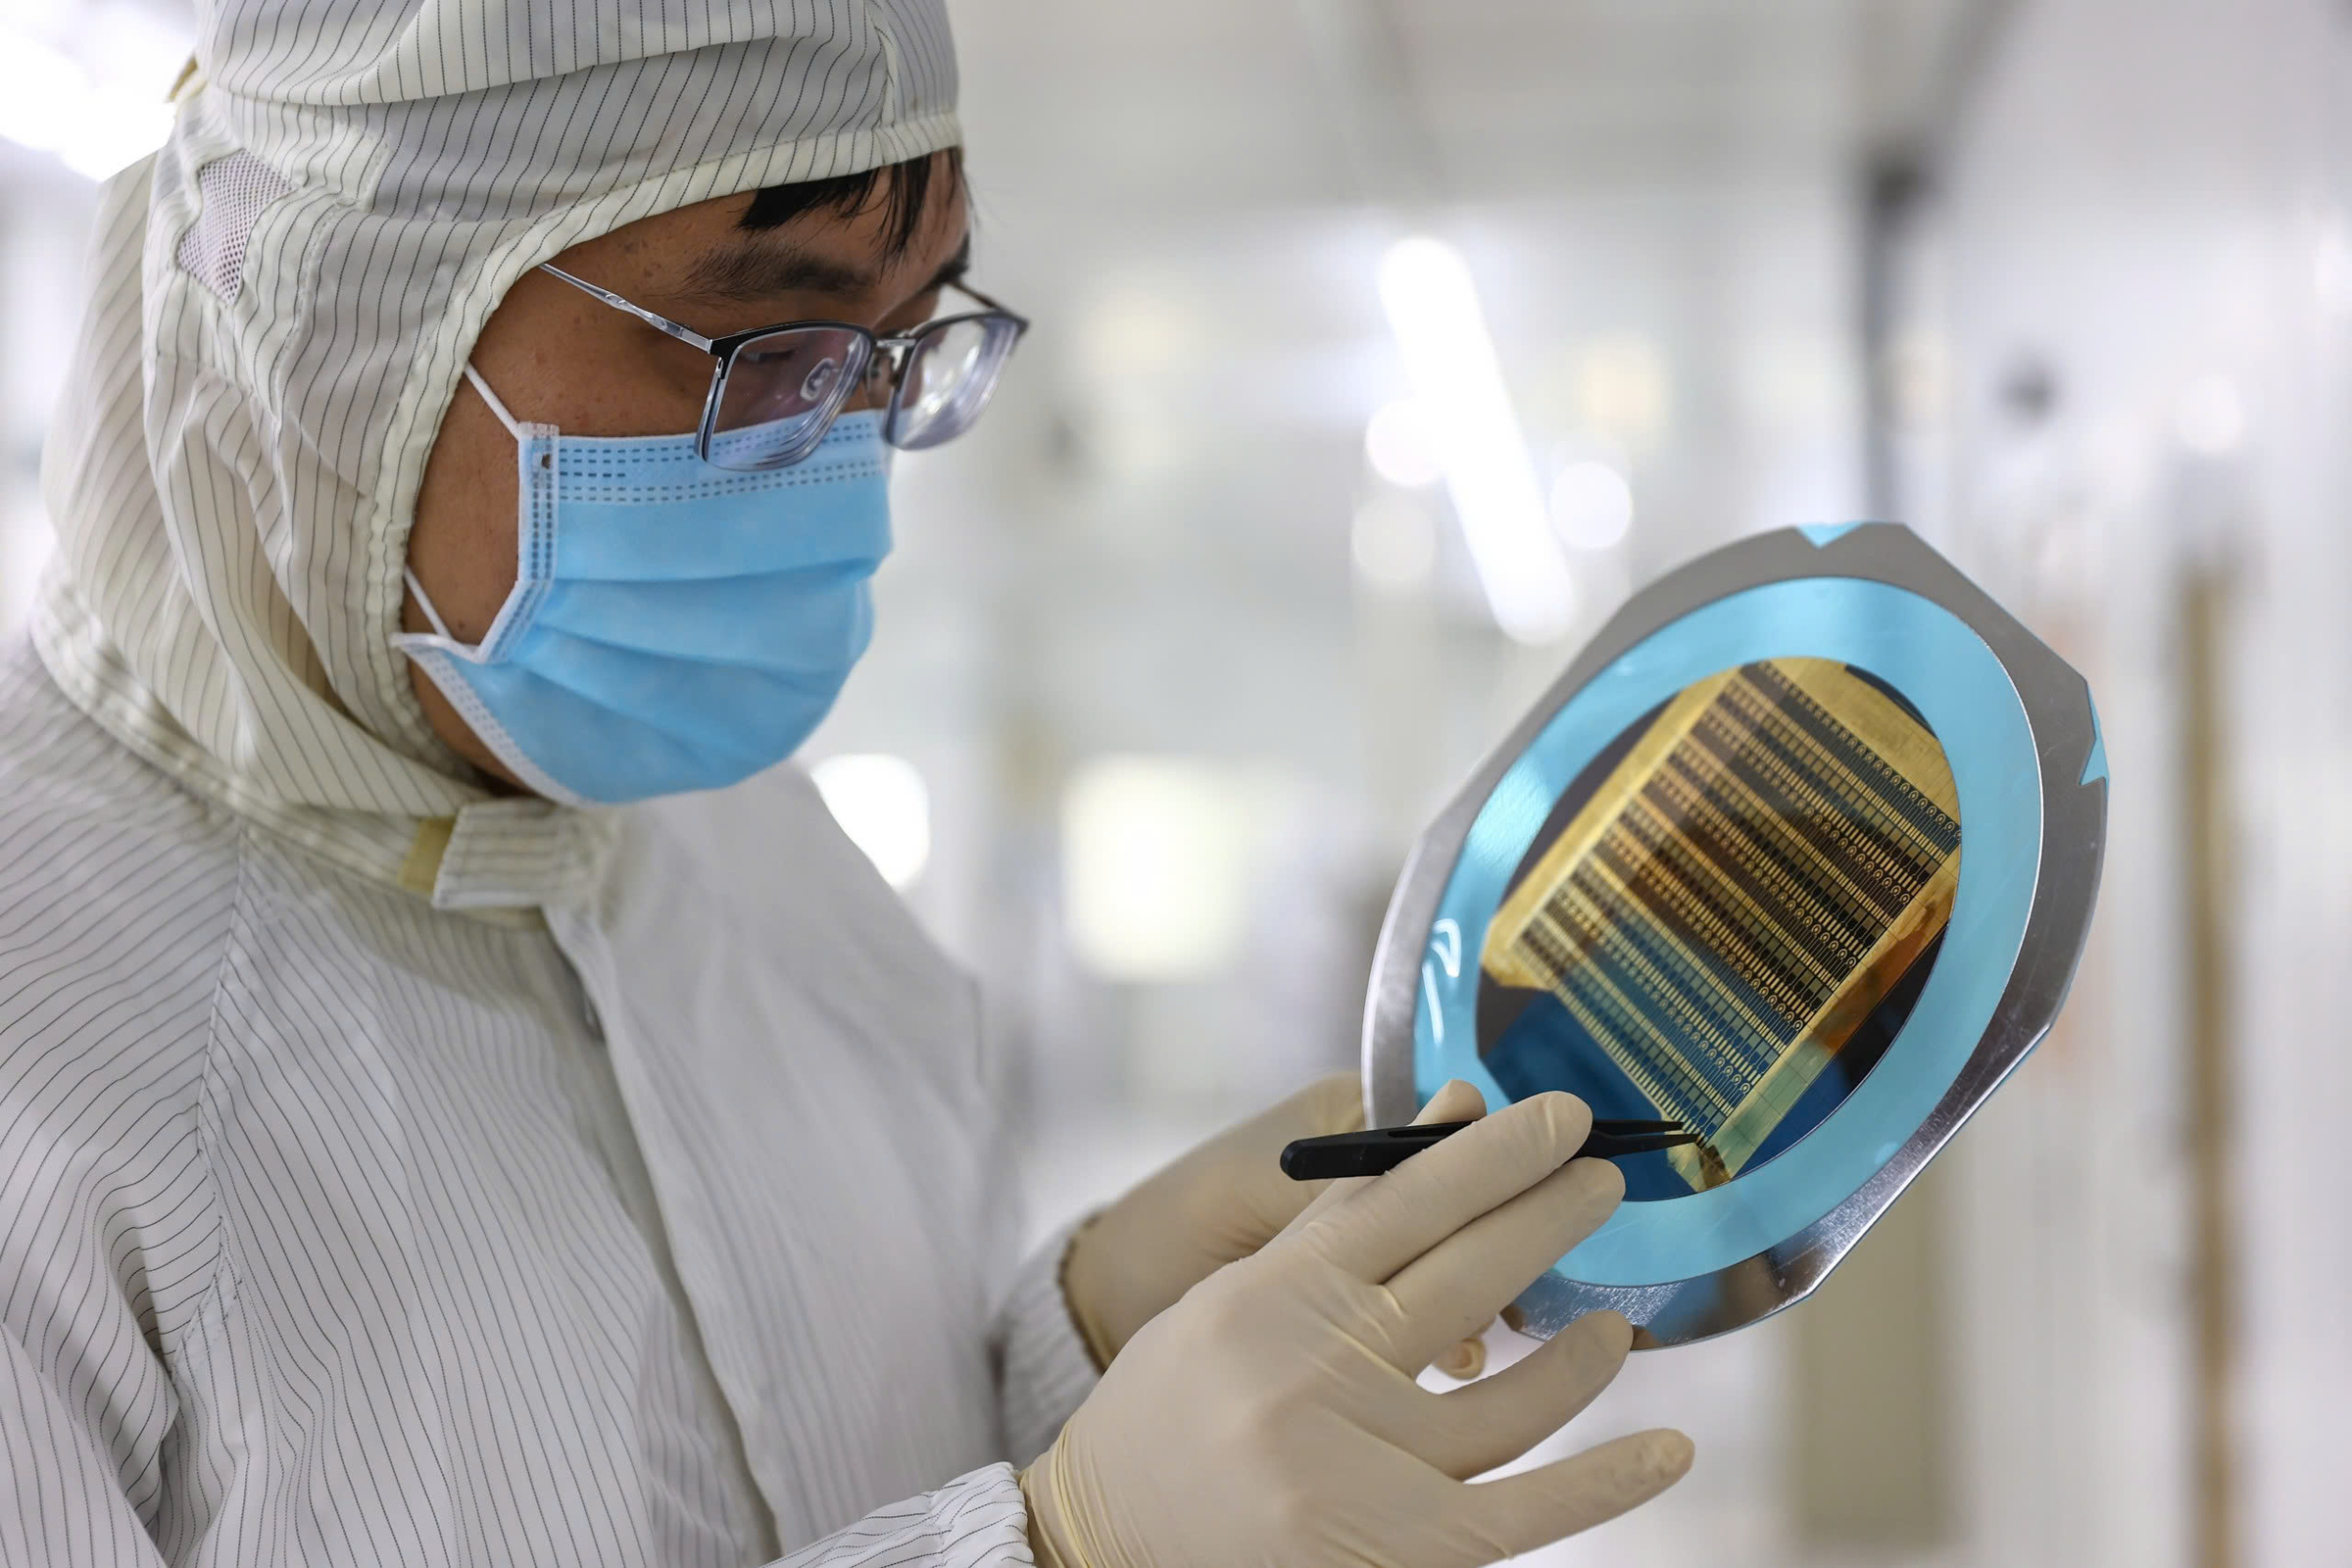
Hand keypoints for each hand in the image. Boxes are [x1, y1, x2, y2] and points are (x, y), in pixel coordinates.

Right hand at [1021, 1084, 1692, 1567]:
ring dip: (1581, 1354)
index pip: (1405, 1199)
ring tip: (1613, 1326)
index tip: (1558, 1116)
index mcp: (1273, 1292)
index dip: (1493, 1153)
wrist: (1099, 1544)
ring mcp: (1357, 1460)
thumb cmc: (1173, 1410)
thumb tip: (1451, 1113)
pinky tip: (1668, 1450)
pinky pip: (1526, 1509)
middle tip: (1610, 1175)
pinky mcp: (1393, 1546)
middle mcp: (1316, 1366)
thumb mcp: (1237, 1298)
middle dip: (1550, 1214)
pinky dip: (1605, 1481)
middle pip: (1468, 1273)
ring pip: (1513, 1399)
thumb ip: (1344, 1218)